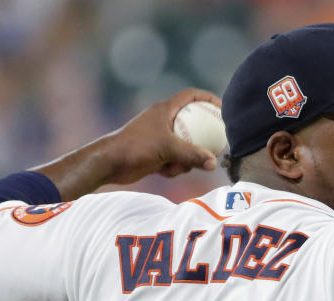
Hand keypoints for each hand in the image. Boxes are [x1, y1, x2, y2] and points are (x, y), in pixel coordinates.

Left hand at [104, 89, 221, 183]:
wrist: (111, 163)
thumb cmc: (136, 148)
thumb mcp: (168, 149)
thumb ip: (193, 156)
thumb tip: (213, 163)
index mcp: (165, 110)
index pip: (191, 96)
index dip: (209, 98)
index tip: (222, 110)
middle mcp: (163, 121)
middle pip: (192, 123)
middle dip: (202, 138)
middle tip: (216, 146)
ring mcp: (160, 138)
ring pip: (185, 146)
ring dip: (186, 159)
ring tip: (177, 166)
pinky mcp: (156, 153)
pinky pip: (175, 159)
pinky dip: (174, 167)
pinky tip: (164, 172)